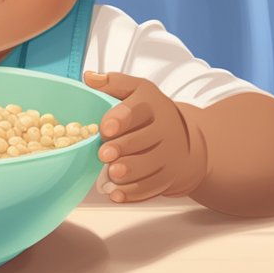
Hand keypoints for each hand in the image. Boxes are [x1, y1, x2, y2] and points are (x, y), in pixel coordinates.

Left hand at [83, 71, 208, 203]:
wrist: (184, 140)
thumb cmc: (151, 114)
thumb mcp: (137, 91)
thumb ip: (113, 83)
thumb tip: (89, 78)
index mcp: (152, 105)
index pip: (138, 110)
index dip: (121, 119)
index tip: (105, 128)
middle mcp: (164, 130)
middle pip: (143, 141)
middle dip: (122, 148)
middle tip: (104, 154)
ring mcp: (168, 156)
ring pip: (149, 166)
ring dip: (129, 172)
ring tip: (113, 173)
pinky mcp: (168, 178)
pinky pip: (151, 187)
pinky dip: (133, 193)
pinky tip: (117, 193)